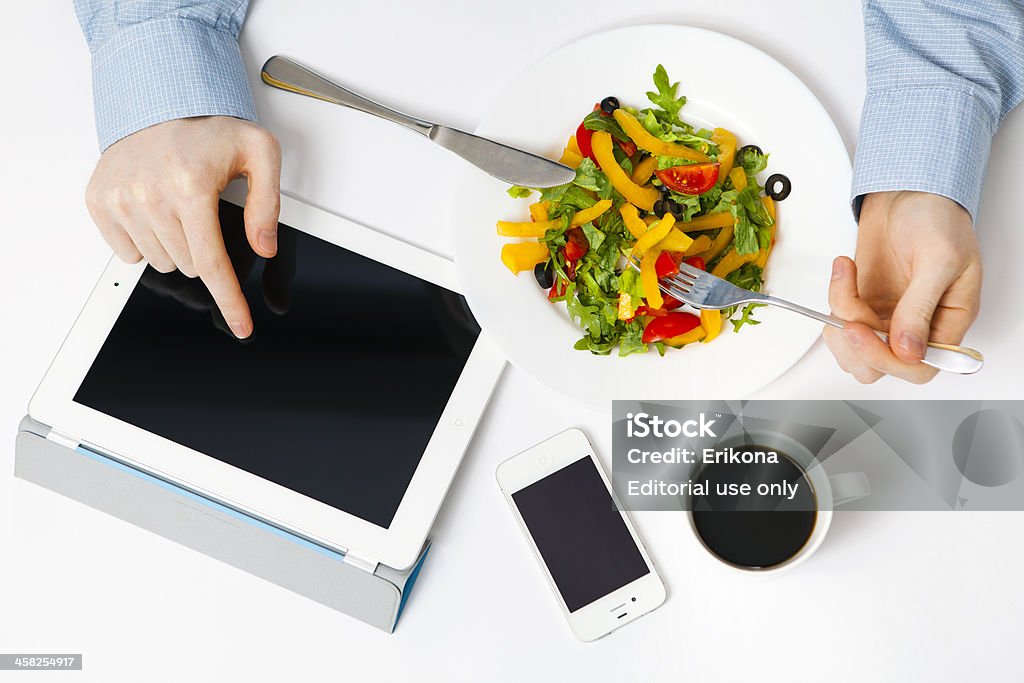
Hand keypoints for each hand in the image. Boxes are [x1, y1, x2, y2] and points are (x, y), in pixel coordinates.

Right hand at [85, 116, 281, 337]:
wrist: (158, 99)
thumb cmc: (210, 126)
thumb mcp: (260, 154)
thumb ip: (267, 204)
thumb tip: (265, 246)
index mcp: (192, 187)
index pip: (213, 264)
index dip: (231, 301)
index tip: (241, 327)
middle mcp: (151, 195)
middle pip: (189, 266)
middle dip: (204, 249)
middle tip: (204, 211)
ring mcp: (121, 199)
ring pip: (161, 263)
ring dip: (176, 245)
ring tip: (178, 204)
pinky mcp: (99, 201)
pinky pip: (129, 252)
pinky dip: (146, 239)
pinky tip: (154, 208)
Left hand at [823, 191, 981, 383]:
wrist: (909, 192)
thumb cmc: (937, 218)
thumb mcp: (938, 260)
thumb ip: (921, 308)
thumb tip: (909, 350)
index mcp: (948, 322)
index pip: (919, 368)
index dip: (888, 360)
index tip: (863, 332)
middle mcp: (918, 326)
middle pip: (881, 366)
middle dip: (856, 342)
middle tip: (848, 308)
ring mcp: (888, 317)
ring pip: (855, 350)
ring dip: (840, 320)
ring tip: (846, 278)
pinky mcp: (864, 304)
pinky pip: (840, 323)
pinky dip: (833, 301)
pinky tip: (843, 271)